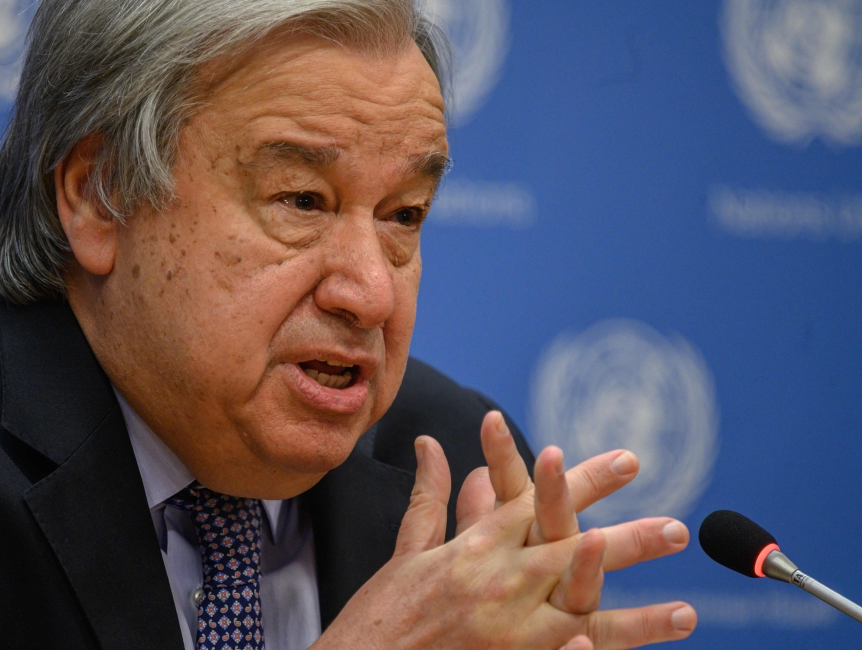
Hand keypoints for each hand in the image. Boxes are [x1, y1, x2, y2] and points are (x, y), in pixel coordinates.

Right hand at [312, 415, 696, 649]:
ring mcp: (503, 628)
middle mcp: (495, 580)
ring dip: (636, 615)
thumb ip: (431, 495)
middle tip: (679, 529)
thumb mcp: (408, 548)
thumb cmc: (384, 609)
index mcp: (474, 546)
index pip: (540, 500)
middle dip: (630, 539)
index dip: (586, 479)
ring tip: (686, 612)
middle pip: (573, 550)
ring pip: (579, 615)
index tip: (628, 461)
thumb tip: (432, 444)